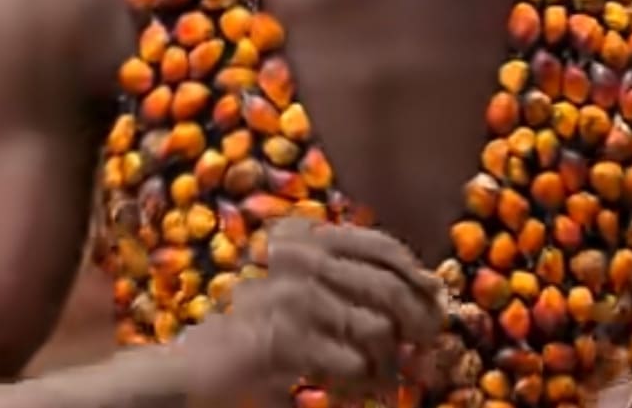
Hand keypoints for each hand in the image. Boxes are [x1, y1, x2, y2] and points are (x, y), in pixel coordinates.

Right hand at [177, 218, 445, 404]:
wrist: (193, 370)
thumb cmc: (255, 333)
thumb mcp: (304, 294)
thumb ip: (350, 285)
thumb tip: (425, 291)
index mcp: (310, 239)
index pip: (381, 247)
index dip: (415, 274)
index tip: (438, 299)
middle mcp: (304, 259)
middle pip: (388, 287)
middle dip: (416, 321)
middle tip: (429, 350)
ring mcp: (295, 297)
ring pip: (375, 329)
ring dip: (388, 362)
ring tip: (385, 383)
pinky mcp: (286, 339)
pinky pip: (349, 362)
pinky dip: (360, 383)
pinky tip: (354, 396)